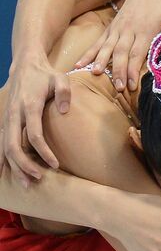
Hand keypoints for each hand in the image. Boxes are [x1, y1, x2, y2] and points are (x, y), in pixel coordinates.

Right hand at [2, 54, 70, 182]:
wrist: (24, 66)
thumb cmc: (46, 75)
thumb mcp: (60, 78)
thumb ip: (64, 92)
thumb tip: (65, 111)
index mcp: (29, 106)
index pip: (33, 135)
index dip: (43, 152)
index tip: (55, 164)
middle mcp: (14, 115)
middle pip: (13, 146)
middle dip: (24, 165)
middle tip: (39, 179)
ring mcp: (7, 119)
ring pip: (5, 148)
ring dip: (14, 167)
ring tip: (27, 184)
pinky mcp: (5, 122)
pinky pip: (2, 144)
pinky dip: (4, 160)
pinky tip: (9, 173)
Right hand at [75, 0, 160, 91]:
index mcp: (147, 29)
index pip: (138, 53)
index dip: (134, 70)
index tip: (132, 85)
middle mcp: (129, 29)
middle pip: (122, 52)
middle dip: (119, 70)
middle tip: (118, 87)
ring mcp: (118, 28)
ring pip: (107, 46)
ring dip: (101, 61)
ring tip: (94, 74)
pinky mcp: (111, 28)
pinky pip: (98, 41)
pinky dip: (89, 53)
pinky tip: (79, 64)